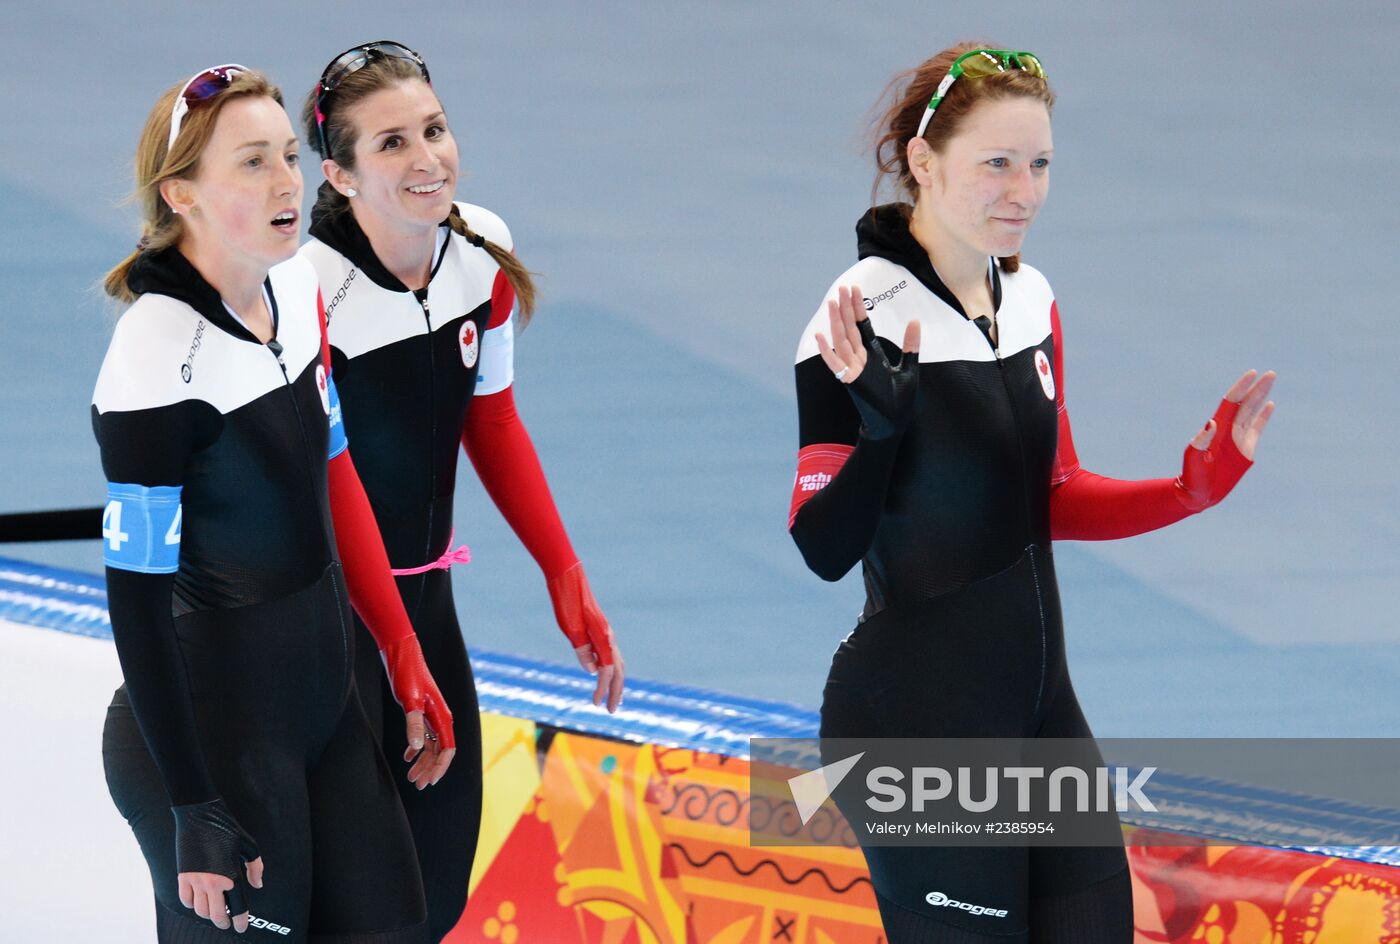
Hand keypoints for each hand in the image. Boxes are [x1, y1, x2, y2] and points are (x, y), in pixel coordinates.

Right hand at [172, 798, 263, 932]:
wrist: (199, 815)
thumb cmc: (227, 828)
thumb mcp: (249, 846)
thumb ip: (255, 868)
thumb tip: (256, 885)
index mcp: (231, 875)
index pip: (237, 906)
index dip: (240, 920)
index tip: (241, 926)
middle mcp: (213, 882)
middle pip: (216, 914)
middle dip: (223, 922)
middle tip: (227, 922)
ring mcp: (195, 880)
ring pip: (200, 910)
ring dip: (208, 914)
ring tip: (214, 911)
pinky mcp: (183, 876)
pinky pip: (185, 900)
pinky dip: (192, 905)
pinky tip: (199, 901)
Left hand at [380, 636, 455, 787]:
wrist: (402, 654)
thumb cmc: (408, 674)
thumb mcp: (409, 700)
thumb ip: (414, 724)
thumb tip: (418, 748)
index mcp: (442, 717)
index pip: (447, 749)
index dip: (440, 767)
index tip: (429, 782)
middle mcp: (441, 718)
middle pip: (440, 751)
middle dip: (430, 769)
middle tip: (417, 785)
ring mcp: (432, 715)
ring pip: (431, 745)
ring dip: (423, 761)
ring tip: (410, 776)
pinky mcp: (423, 711)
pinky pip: (425, 736)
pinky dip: (417, 749)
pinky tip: (407, 757)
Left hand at [549, 562, 624, 712]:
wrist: (567, 577)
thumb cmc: (567, 601)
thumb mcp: (570, 628)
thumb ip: (582, 650)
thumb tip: (591, 671)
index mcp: (604, 637)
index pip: (607, 671)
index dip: (603, 690)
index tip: (596, 705)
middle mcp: (608, 636)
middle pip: (618, 670)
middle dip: (616, 691)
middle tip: (611, 710)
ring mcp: (605, 633)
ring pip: (616, 662)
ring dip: (615, 682)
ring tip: (613, 698)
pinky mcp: (599, 629)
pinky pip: (609, 654)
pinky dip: (609, 669)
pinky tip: (602, 674)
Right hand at [815, 284, 920, 439]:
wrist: (894, 423)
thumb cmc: (899, 400)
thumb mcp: (909, 367)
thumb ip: (910, 345)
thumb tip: (914, 320)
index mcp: (872, 354)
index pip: (862, 325)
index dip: (858, 308)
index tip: (854, 290)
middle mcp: (860, 359)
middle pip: (850, 329)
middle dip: (846, 308)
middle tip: (841, 287)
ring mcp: (852, 369)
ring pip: (841, 341)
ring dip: (836, 322)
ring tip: (832, 303)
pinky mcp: (849, 381)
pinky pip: (835, 364)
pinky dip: (826, 351)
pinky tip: (820, 336)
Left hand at [1178, 369, 1276, 510]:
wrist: (1198, 494)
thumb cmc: (1192, 476)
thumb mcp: (1194, 458)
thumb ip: (1202, 441)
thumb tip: (1212, 423)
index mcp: (1216, 428)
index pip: (1231, 401)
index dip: (1242, 387)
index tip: (1252, 373)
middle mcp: (1228, 430)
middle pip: (1245, 403)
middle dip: (1256, 388)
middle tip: (1270, 373)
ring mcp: (1237, 439)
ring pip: (1251, 412)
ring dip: (1261, 397)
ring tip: (1270, 381)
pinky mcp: (1245, 450)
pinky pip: (1256, 428)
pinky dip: (1263, 417)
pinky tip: (1270, 405)